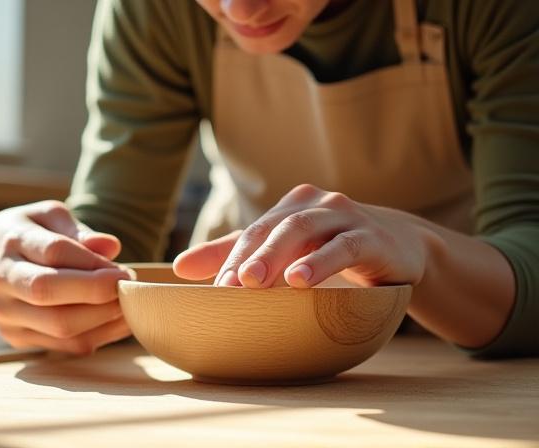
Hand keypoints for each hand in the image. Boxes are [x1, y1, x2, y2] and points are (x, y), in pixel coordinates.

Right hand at [0, 200, 131, 354]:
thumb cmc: (30, 233)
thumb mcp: (51, 217)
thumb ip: (80, 231)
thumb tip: (111, 246)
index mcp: (12, 242)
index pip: (54, 253)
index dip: (93, 264)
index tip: (124, 270)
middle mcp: (1, 280)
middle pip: (49, 292)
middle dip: (96, 293)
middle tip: (128, 288)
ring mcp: (5, 313)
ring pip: (58, 325)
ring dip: (103, 318)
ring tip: (129, 305)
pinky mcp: (16, 338)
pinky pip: (64, 345)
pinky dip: (98, 336)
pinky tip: (118, 322)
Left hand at [174, 184, 438, 287]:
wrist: (400, 248)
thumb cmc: (335, 251)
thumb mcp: (288, 253)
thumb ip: (238, 256)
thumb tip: (179, 267)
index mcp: (290, 207)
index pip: (253, 233)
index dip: (231, 260)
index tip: (211, 292)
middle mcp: (314, 204)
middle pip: (273, 228)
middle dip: (248, 257)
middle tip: (227, 287)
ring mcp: (344, 215)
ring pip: (304, 230)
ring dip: (277, 256)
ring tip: (254, 282)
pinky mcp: (371, 235)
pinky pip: (344, 245)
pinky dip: (320, 261)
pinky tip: (300, 280)